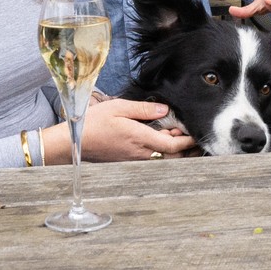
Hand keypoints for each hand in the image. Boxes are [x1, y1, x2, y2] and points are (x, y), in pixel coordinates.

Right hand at [78, 98, 195, 160]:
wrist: (74, 143)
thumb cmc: (94, 123)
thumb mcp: (119, 108)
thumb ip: (143, 109)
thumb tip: (164, 110)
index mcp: (140, 139)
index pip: (174, 145)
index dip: (189, 140)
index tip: (196, 132)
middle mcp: (141, 153)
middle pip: (172, 154)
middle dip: (185, 146)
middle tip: (192, 132)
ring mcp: (135, 160)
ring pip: (163, 157)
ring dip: (174, 148)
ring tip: (179, 134)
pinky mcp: (129, 161)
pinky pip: (152, 158)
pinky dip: (162, 151)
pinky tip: (162, 139)